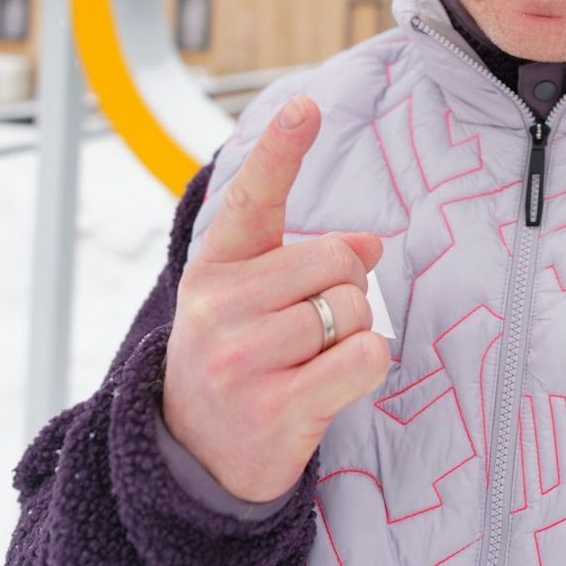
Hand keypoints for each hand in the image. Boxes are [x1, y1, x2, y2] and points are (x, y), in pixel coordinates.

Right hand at [162, 95, 389, 502]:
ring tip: (310, 363)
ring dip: (353, 335)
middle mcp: (219, 307)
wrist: (195, 459)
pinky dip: (365, 368)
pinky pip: (365, 359)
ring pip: (355, 311)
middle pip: (337, 262)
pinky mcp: (276, 408)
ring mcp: (243, 360)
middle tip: (309, 329)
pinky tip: (328, 387)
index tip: (304, 106)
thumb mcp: (250, 301)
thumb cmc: (238, 361)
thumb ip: (302, 260)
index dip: (281, 150)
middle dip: (344, 290)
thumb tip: (370, 244)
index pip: (252, 198)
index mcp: (214, 269)